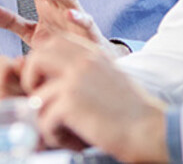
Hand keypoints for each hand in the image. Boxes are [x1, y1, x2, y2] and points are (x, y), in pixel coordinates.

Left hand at [0, 0, 110, 51]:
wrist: (86, 63)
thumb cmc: (59, 42)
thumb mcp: (29, 32)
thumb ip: (9, 20)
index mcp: (47, 4)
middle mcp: (61, 7)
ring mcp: (76, 18)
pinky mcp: (89, 34)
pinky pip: (86, 24)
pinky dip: (79, 18)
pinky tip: (71, 14)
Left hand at [19, 34, 169, 162]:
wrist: (151, 130)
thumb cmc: (132, 112)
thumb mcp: (109, 79)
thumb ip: (84, 74)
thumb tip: (52, 82)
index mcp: (93, 55)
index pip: (54, 43)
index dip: (43, 62)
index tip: (47, 83)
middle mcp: (83, 62)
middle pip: (37, 57)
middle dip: (32, 80)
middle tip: (42, 101)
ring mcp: (75, 81)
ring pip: (36, 95)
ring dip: (45, 118)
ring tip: (62, 129)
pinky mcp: (71, 103)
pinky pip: (43, 119)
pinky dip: (53, 135)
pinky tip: (71, 140)